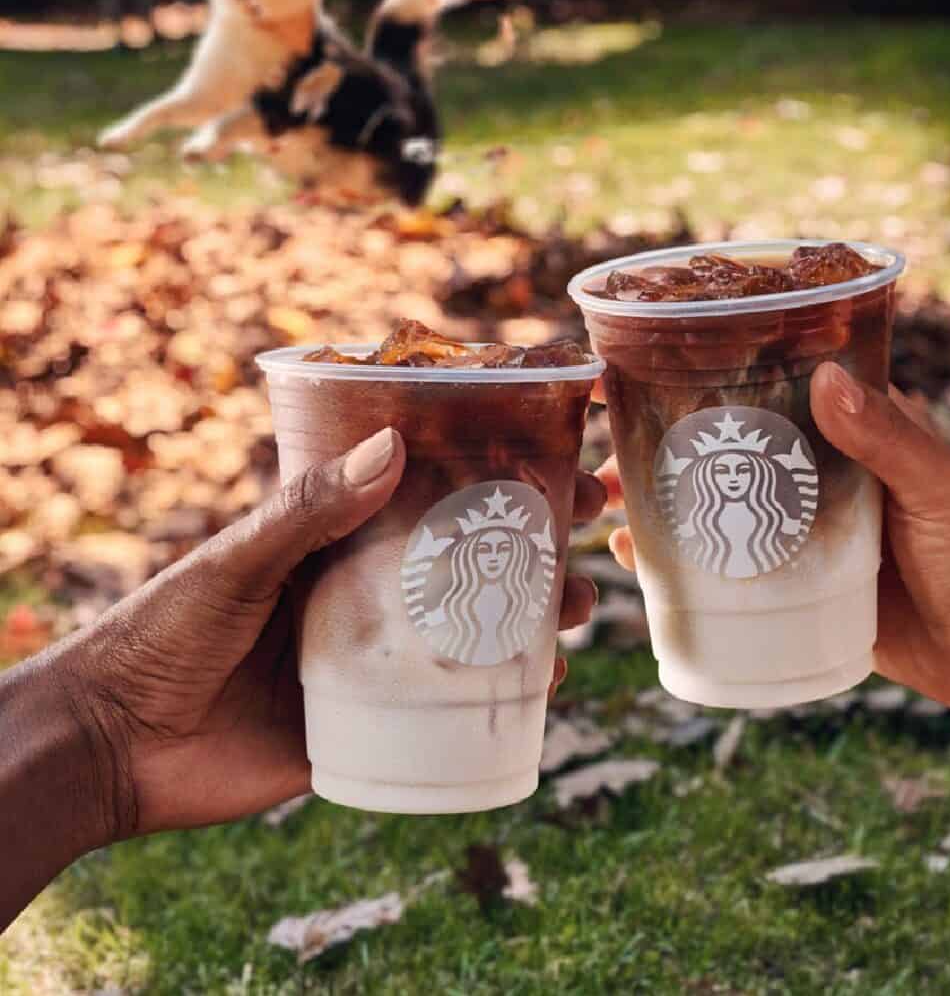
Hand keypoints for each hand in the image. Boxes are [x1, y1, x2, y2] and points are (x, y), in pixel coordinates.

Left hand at [55, 428, 603, 842]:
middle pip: (471, 557)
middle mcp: (367, 590)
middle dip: (539, 540)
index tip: (559, 450)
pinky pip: (449, 705)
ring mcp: (375, 656)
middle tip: (593, 529)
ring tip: (575, 610)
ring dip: (533, 614)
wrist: (114, 749)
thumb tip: (395, 444)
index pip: (433, 492)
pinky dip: (499, 695)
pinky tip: (538, 689)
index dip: (497, 470)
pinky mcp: (373, 722)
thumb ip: (307, 509)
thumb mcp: (237, 562)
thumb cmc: (162, 633)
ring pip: (473, 627)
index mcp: (338, 539)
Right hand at [603, 364, 949, 710]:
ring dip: (663, 505)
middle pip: (727, 448)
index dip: (708, 378)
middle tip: (607, 462)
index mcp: (850, 430)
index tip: (644, 376)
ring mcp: (802, 528)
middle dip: (664, 449)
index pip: (770, 385)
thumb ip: (888, 439)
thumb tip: (826, 378)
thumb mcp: (938, 490)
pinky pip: (732, 566)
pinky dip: (686, 564)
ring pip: (719, 506)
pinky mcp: (798, 582)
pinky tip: (643, 568)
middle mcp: (816, 471)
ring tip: (609, 512)